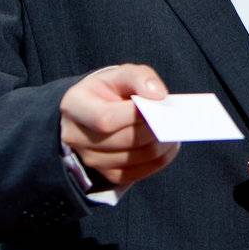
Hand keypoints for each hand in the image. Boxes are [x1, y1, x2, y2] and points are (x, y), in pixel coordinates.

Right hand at [60, 64, 179, 192]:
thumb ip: (139, 77)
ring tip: (172, 129)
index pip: (105, 119)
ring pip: (135, 158)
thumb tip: (158, 96)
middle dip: (154, 129)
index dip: (135, 115)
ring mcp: (90, 159)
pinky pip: (139, 173)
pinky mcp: (107, 175)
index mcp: (74, 106)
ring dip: (161, 145)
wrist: (97, 112)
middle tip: (174, 118)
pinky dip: (160, 159)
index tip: (158, 103)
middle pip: (124, 140)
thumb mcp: (121, 75)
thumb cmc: (110, 90)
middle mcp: (76, 137)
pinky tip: (167, 145)